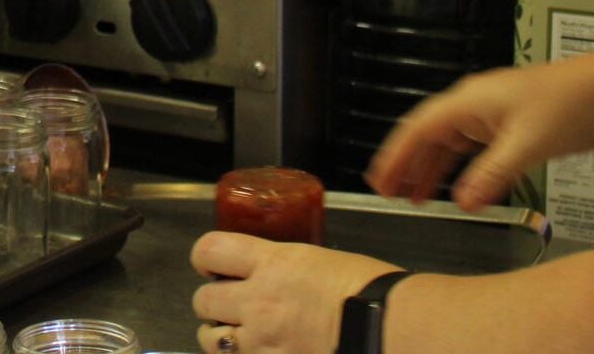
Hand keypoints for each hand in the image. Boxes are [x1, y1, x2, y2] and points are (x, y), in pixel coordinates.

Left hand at [191, 233, 399, 353]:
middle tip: (228, 305)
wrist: (391, 330)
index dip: (205, 257)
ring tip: (236, 337)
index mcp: (272, 263)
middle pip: (202, 299)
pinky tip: (259, 353)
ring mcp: (262, 341)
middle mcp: (258, 301)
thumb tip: (280, 274)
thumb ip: (288, 269)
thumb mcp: (322, 262)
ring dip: (219, 337)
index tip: (213, 265)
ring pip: (210, 339)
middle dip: (212, 302)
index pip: (210, 250)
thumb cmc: (371, 293)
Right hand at [366, 46, 593, 209]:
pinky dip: (462, 170)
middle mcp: (475, 105)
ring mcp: (494, 115)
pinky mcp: (513, 127)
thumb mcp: (527, 143)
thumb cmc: (574, 102)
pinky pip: (475, 150)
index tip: (379, 179)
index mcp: (469, 101)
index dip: (395, 155)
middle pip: (429, 137)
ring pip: (451, 145)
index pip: (418, 128)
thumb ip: (492, 175)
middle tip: (389, 193)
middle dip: (408, 165)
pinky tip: (462, 189)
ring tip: (417, 198)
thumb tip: (464, 201)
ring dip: (433, 170)